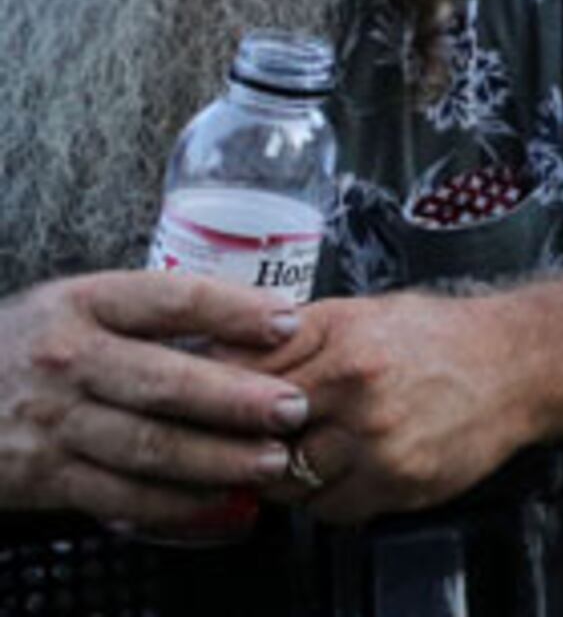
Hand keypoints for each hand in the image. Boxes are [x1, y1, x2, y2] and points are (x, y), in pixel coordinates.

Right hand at [0, 272, 310, 535]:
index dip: (234, 310)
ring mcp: (53, 423)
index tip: (289, 321)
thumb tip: (254, 318)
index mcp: (83, 304)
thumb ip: (148, 312)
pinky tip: (218, 498)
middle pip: (164, 381)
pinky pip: (118, 494)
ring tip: (270, 459)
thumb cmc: (29, 346)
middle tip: (293, 407)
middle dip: (236, 398)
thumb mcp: (74, 305)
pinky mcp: (43, 477)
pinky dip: (173, 502)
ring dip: (216, 457)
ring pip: (147, 445)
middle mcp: (67, 361)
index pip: (170, 300)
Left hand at [245, 292, 533, 522]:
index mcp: (345, 342)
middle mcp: (359, 390)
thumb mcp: (363, 313)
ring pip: (288, 480)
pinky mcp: (398, 483)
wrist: (522, 365)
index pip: (243, 381)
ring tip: (312, 448)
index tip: (217, 405)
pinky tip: (347, 468)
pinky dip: (327, 496)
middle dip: (251, 439)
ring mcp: (379, 441)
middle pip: (259, 436)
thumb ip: (295, 336)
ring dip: (288, 472)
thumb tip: (222, 353)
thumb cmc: (443, 338)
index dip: (223, 396)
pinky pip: (329, 508)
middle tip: (261, 434)